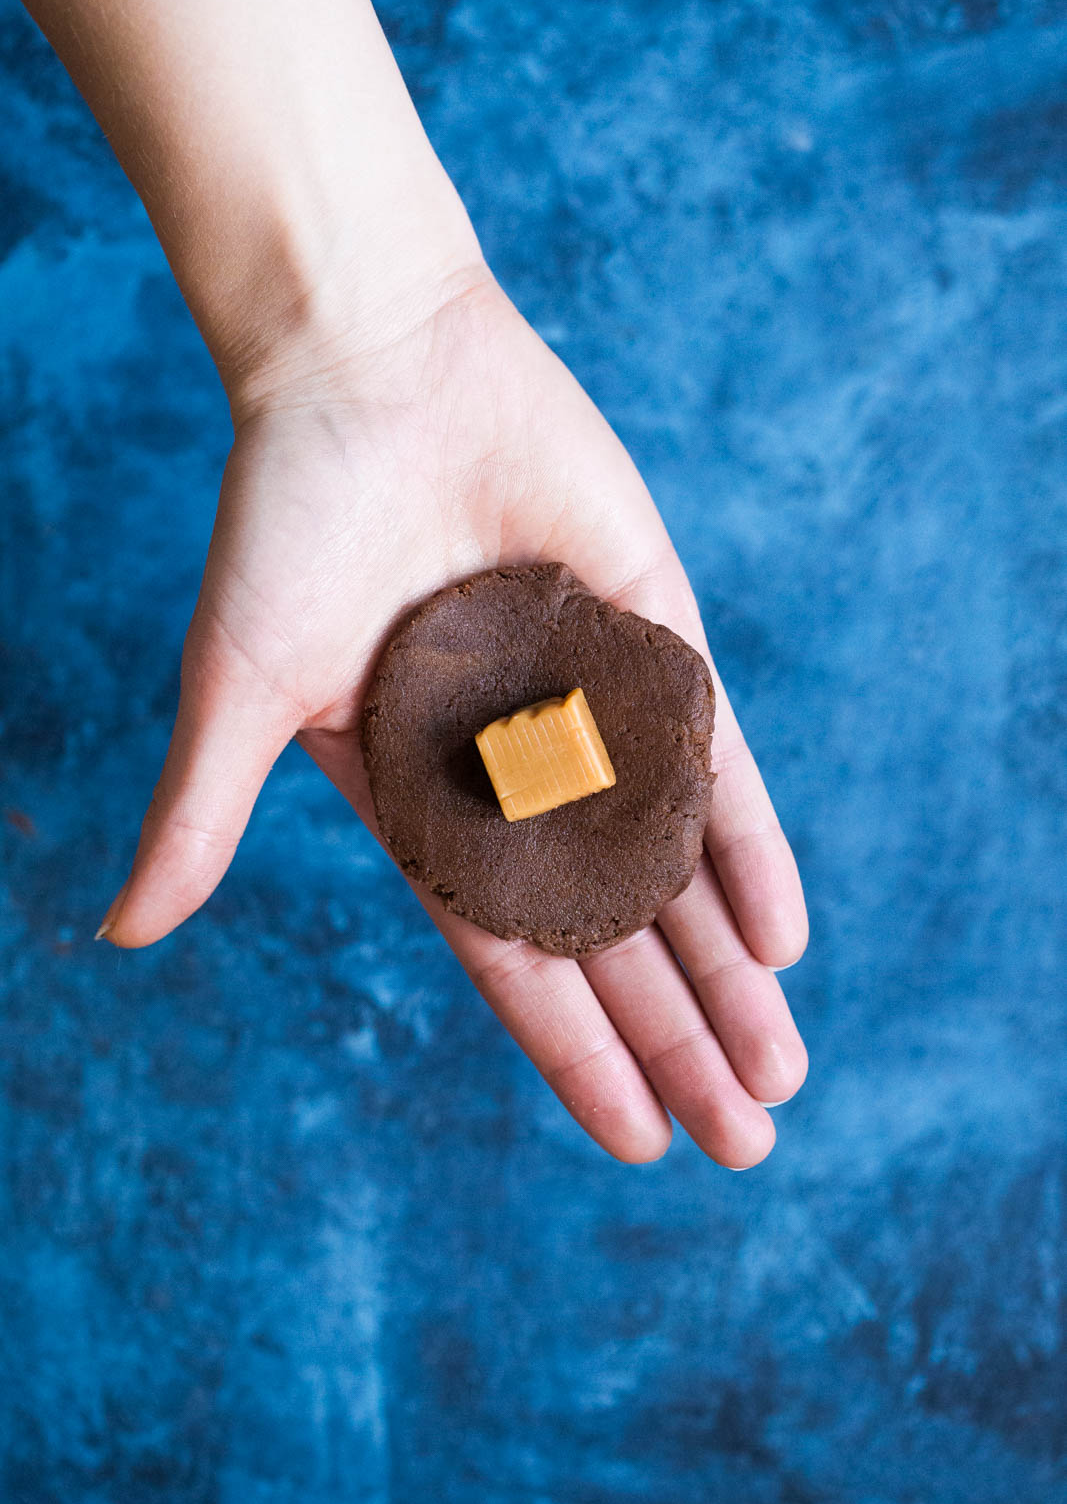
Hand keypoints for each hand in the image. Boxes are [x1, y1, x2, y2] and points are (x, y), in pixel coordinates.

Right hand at [99, 271, 808, 1167]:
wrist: (371, 365)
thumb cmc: (288, 522)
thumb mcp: (239, 687)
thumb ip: (199, 816)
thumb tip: (115, 934)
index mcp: (428, 802)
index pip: (516, 955)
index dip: (575, 1048)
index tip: (640, 1136)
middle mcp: (522, 772)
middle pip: (613, 935)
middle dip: (677, 1036)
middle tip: (749, 1138)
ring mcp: (596, 710)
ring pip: (677, 867)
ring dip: (729, 970)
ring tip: (780, 1075)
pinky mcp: (655, 639)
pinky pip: (717, 763)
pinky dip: (751, 846)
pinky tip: (786, 938)